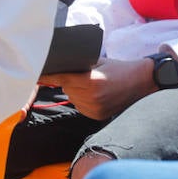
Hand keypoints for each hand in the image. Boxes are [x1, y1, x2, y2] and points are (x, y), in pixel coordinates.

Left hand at [38, 57, 154, 119]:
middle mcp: (91, 97)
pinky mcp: (96, 116)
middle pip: (65, 87)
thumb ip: (79, 65)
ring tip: (91, 83)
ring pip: (71, 97)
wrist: (141, 82)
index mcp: (91, 81)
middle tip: (80, 74)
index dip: (47, 76)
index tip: (36, 74)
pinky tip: (94, 93)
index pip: (61, 78)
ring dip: (74, 90)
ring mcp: (94, 109)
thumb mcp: (98, 62)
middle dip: (67, 80)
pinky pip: (79, 106)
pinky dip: (82, 99)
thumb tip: (59, 65)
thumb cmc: (119, 68)